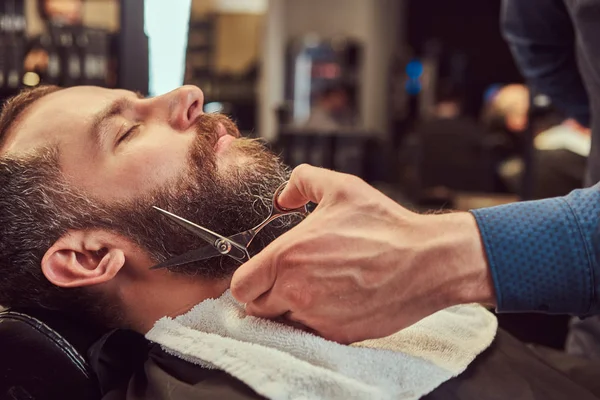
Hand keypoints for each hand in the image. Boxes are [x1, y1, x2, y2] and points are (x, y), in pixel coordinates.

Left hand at [231, 165, 493, 343]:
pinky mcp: (337, 334)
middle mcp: (296, 291)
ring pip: (283, 322)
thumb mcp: (341, 188)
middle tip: (290, 280)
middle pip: (257, 307)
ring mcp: (317, 316)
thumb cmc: (385, 225)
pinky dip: (316, 322)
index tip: (262, 274)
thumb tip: (283, 196)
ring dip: (290, 310)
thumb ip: (303, 182)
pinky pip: (311, 333)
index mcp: (288, 256)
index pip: (241, 286)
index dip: (248, 280)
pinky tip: (335, 301)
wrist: (426, 261)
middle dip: (268, 295)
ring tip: (317, 289)